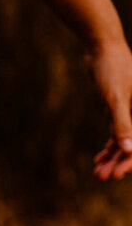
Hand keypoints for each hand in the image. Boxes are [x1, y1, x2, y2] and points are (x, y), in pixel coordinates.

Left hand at [89, 39, 131, 180]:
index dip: (129, 162)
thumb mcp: (115, 99)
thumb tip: (129, 150)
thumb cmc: (112, 70)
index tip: (114, 176)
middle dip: (119, 162)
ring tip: (97, 171)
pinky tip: (99, 158)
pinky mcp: (121, 108)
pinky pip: (118, 132)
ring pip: (125, 140)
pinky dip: (109, 146)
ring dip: (112, 157)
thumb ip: (123, 124)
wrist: (104, 47)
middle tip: (101, 177)